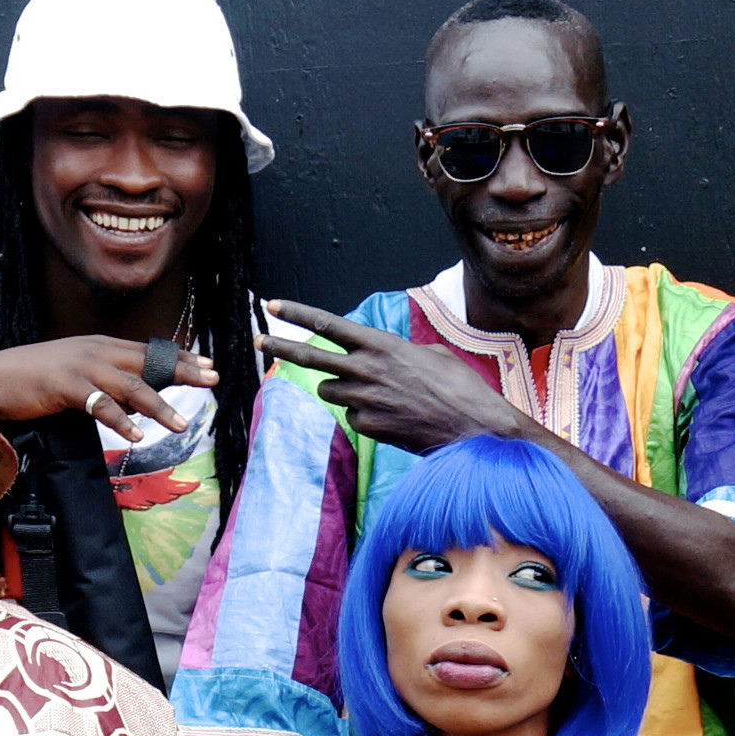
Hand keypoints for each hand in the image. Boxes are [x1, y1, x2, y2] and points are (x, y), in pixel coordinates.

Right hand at [0, 336, 217, 445]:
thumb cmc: (36, 379)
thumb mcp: (77, 372)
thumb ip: (106, 380)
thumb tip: (136, 398)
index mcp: (101, 347)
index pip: (149, 351)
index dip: (180, 358)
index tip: (209, 365)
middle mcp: (96, 352)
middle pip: (148, 362)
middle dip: (183, 371)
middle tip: (213, 380)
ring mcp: (81, 367)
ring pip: (130, 386)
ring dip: (158, 405)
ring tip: (181, 423)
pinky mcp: (64, 386)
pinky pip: (99, 405)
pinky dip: (120, 420)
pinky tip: (136, 435)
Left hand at [261, 299, 531, 457]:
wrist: (475, 428)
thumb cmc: (459, 388)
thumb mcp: (430, 355)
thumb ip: (394, 353)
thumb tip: (377, 359)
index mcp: (382, 345)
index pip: (330, 325)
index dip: (298, 315)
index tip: (274, 306)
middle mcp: (367, 370)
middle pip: (311, 357)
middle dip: (280, 347)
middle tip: (259, 340)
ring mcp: (365, 400)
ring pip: (330, 391)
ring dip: (343, 390)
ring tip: (379, 393)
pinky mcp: (368, 427)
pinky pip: (352, 417)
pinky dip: (366, 416)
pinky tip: (394, 417)